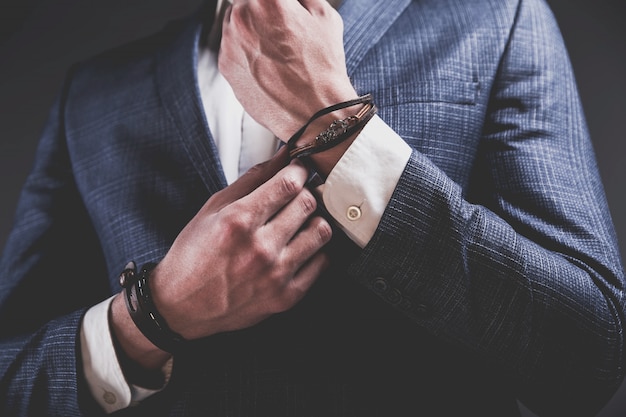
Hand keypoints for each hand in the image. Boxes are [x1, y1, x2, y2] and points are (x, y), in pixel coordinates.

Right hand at [150, 148, 330, 339]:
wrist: (181, 306)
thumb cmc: (193, 254)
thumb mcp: (213, 208)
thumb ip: (252, 179)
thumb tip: (283, 155)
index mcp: (238, 221)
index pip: (289, 184)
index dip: (299, 170)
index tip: (298, 170)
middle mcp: (260, 248)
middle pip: (308, 204)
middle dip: (305, 193)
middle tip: (296, 196)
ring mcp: (276, 275)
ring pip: (321, 232)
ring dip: (313, 221)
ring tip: (299, 223)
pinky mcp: (286, 297)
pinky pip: (322, 263)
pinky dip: (315, 251)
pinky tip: (298, 248)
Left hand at [219, 0, 358, 140]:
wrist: (313, 114)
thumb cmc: (322, 70)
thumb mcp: (325, 17)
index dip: (279, 3)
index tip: (284, 8)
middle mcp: (242, 16)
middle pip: (247, 2)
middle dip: (263, 10)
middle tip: (283, 28)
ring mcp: (229, 41)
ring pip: (235, 22)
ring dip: (251, 27)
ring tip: (276, 49)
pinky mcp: (225, 65)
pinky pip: (231, 47)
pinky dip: (245, 50)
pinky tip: (267, 64)